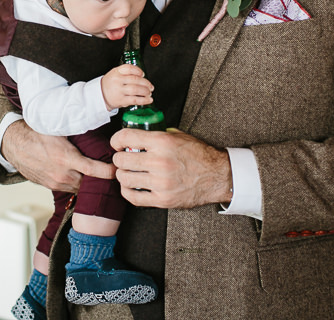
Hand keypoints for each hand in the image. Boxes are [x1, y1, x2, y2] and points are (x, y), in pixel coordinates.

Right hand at [1, 120, 114, 191]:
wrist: (14, 145)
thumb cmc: (35, 134)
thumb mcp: (58, 130)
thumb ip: (75, 132)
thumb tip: (94, 125)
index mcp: (65, 158)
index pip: (93, 170)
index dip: (108, 172)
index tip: (117, 170)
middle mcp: (61, 174)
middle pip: (89, 182)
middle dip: (100, 179)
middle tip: (111, 173)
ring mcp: (55, 182)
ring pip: (79, 187)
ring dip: (87, 183)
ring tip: (97, 176)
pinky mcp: (49, 186)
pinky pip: (68, 189)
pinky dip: (76, 184)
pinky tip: (80, 177)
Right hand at [100, 64, 153, 110]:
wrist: (100, 95)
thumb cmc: (110, 84)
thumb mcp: (115, 73)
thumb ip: (127, 72)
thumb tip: (142, 76)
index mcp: (116, 72)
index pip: (129, 68)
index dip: (138, 71)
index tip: (143, 74)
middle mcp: (117, 80)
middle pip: (135, 80)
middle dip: (146, 83)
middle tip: (150, 86)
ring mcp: (119, 91)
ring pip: (136, 90)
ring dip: (146, 91)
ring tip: (149, 93)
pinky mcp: (121, 100)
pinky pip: (135, 100)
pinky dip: (144, 100)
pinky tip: (149, 100)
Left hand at [110, 128, 232, 208]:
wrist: (217, 176)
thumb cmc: (198, 155)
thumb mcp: (178, 136)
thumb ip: (157, 135)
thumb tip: (136, 135)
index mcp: (163, 142)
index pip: (126, 137)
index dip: (116, 140)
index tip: (117, 143)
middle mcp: (160, 161)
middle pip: (121, 160)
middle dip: (119, 158)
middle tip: (123, 158)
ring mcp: (161, 182)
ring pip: (124, 178)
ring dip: (123, 174)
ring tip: (128, 172)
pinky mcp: (162, 199)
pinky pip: (133, 197)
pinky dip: (127, 191)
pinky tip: (131, 186)